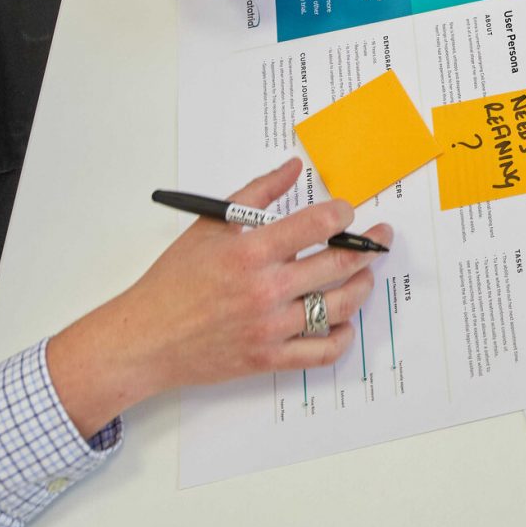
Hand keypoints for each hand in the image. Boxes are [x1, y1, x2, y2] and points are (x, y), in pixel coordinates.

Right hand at [46, 159, 394, 437]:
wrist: (144, 339)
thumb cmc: (173, 283)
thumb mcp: (210, 226)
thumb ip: (256, 193)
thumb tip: (293, 167)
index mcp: (250, 253)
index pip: (317, 226)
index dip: (343, 214)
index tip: (348, 211)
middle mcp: (265, 290)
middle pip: (338, 265)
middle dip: (368, 247)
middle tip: (380, 238)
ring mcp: (270, 328)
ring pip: (338, 306)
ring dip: (362, 286)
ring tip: (365, 274)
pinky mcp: (269, 359)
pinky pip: (322, 351)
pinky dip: (342, 336)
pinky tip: (344, 321)